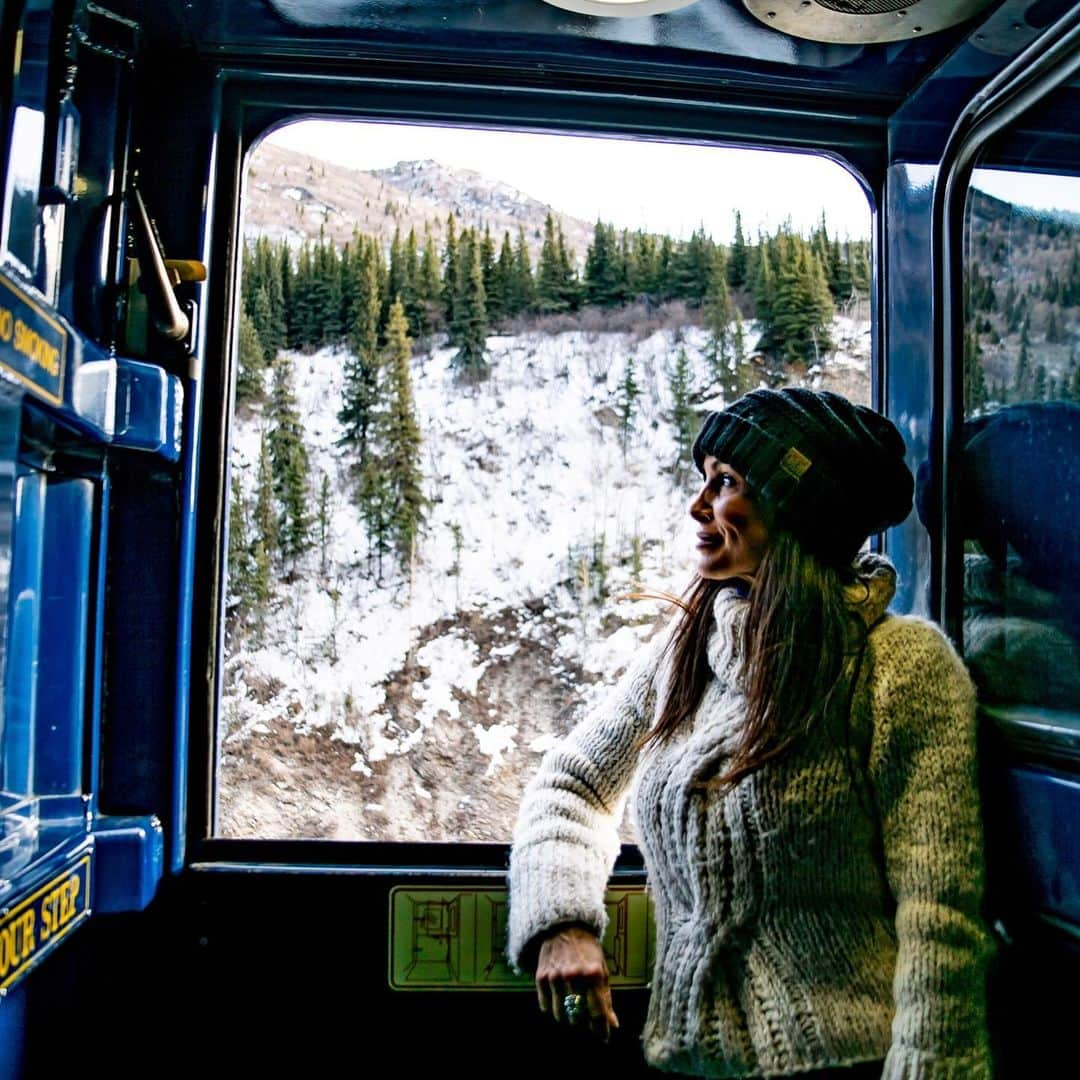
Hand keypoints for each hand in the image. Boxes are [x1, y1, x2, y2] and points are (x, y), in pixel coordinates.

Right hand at [535, 924, 619, 1039]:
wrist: (563, 926)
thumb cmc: (587, 948)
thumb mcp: (601, 968)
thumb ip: (606, 997)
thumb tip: (613, 1024)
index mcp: (592, 974)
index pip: (597, 1013)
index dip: (601, 1030)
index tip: (604, 1037)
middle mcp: (573, 977)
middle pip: (579, 1018)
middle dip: (585, 1025)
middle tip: (588, 1022)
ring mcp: (555, 978)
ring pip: (561, 1015)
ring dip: (569, 1019)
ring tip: (575, 1014)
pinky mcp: (541, 977)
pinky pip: (546, 1007)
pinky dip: (553, 1010)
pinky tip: (560, 1004)